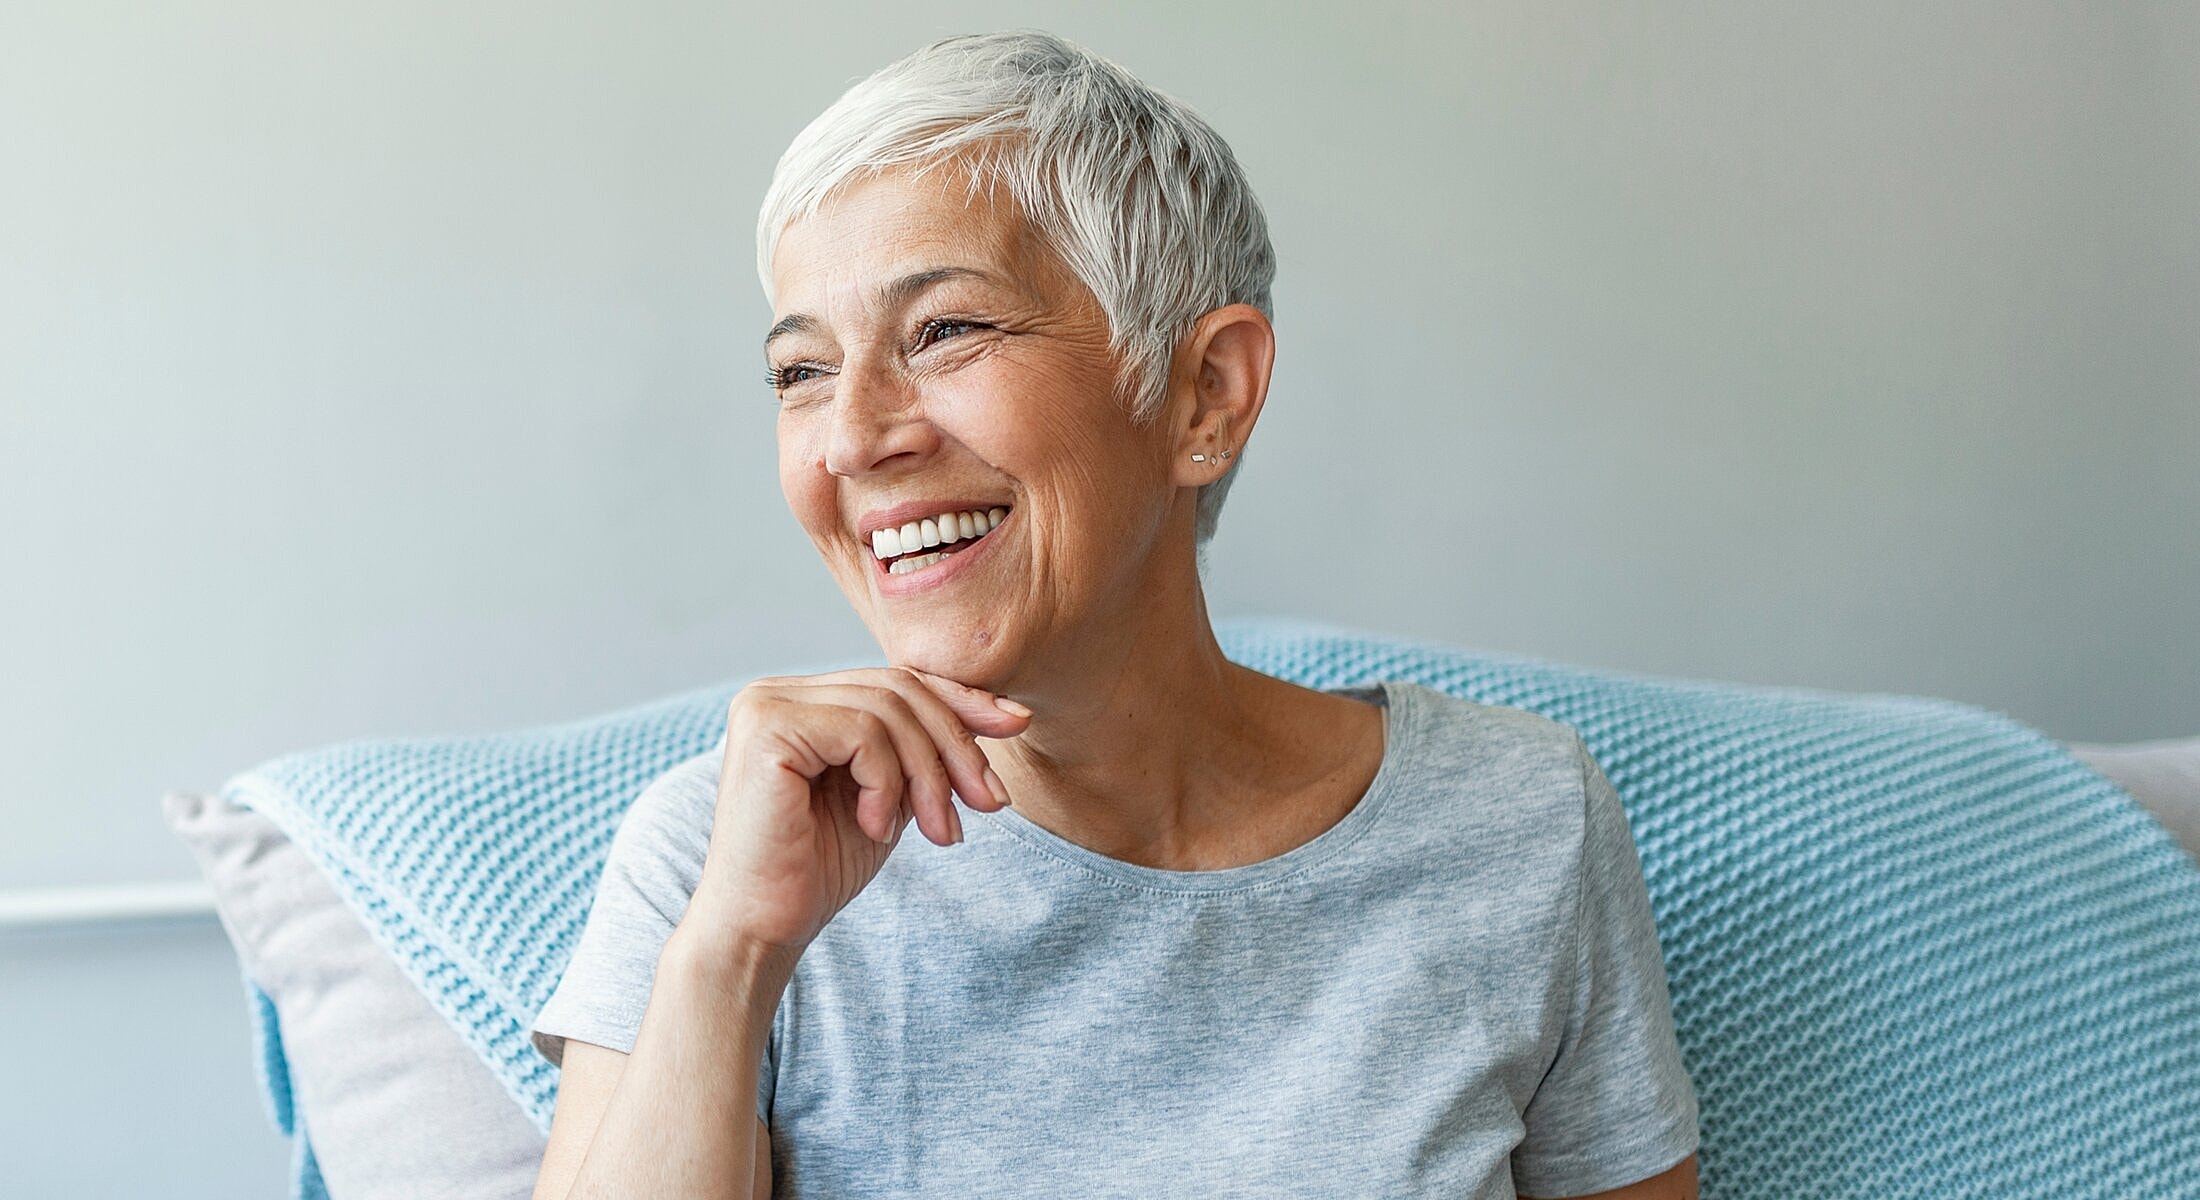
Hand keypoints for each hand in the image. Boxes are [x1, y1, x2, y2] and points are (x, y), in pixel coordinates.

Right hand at [684, 667, 1030, 959]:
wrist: (764, 929)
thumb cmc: (820, 869)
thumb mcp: (893, 796)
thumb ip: (925, 750)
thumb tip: (1005, 711)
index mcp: (803, 701)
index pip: (897, 679)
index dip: (961, 699)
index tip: (1017, 724)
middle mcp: (778, 692)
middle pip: (900, 687)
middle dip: (957, 745)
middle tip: (989, 803)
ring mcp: (767, 705)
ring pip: (889, 710)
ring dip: (929, 776)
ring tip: (937, 832)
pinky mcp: (767, 728)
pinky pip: (863, 732)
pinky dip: (887, 783)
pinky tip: (876, 827)